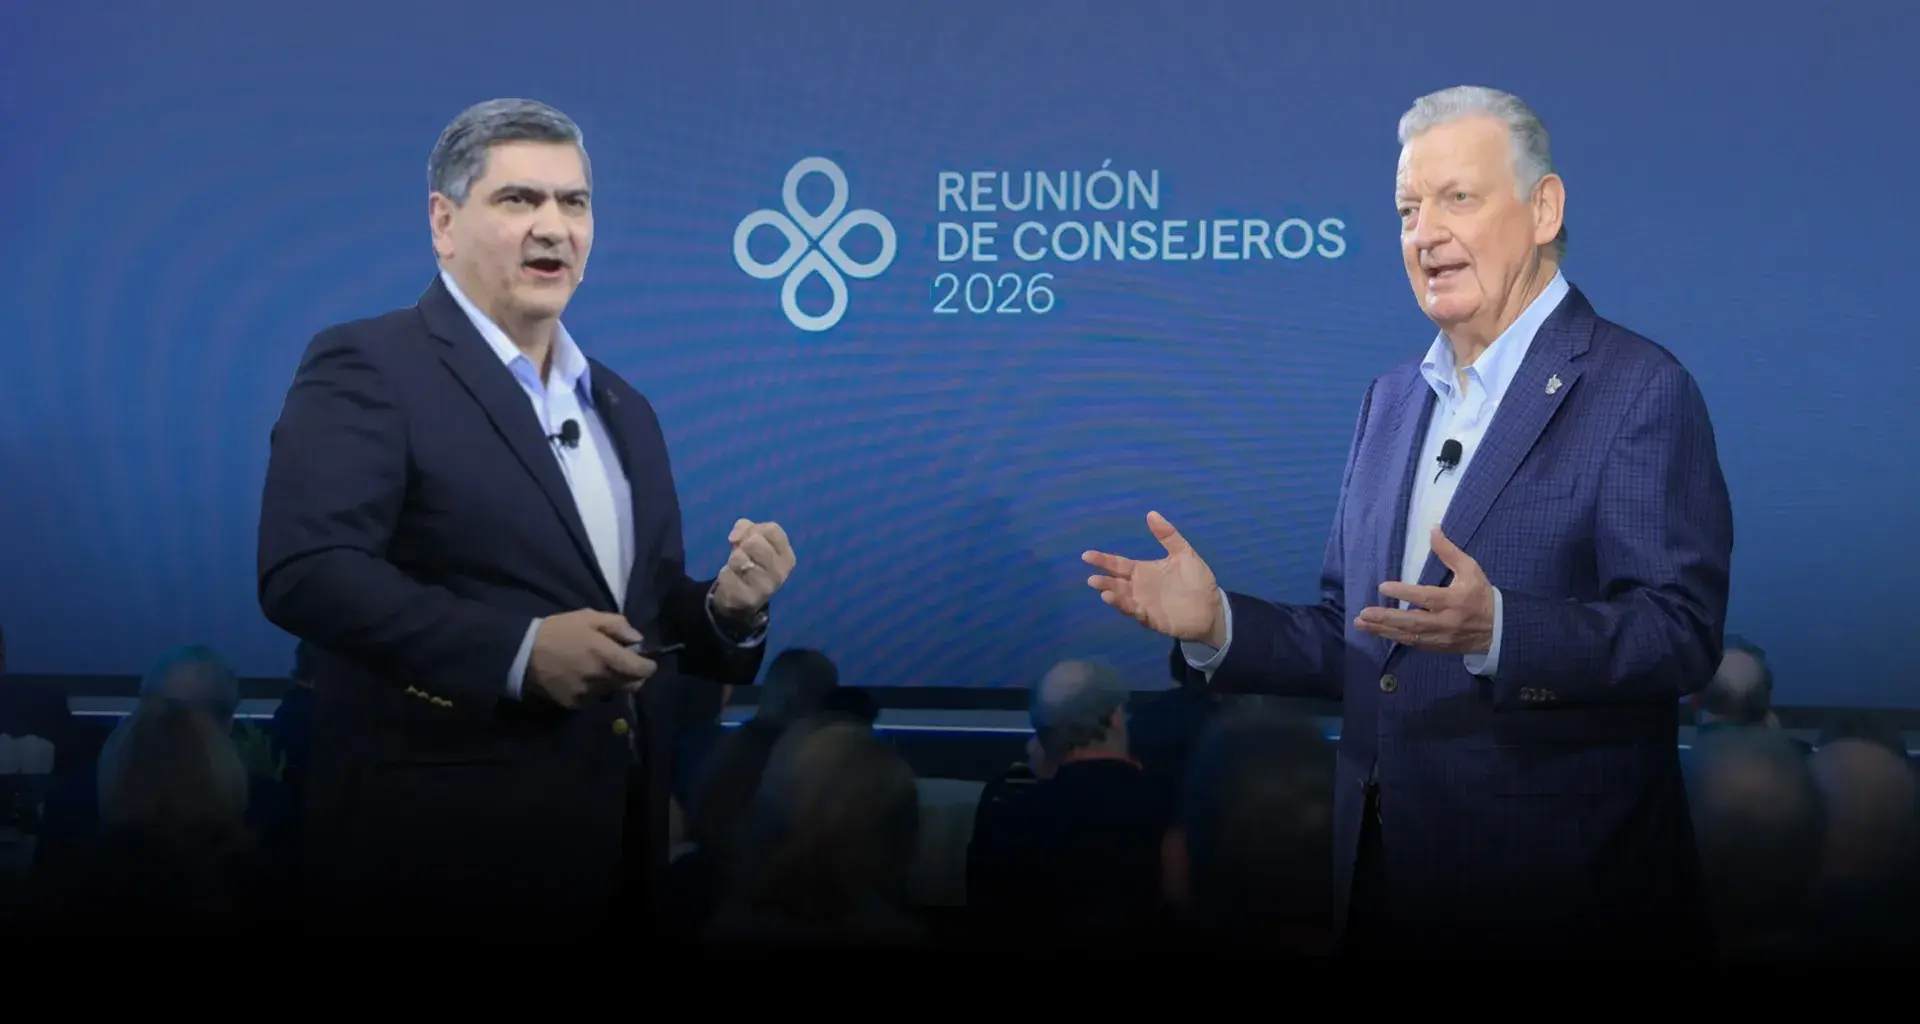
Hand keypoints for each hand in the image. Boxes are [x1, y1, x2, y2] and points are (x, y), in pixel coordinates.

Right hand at [525, 609, 657, 708]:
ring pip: (613, 692)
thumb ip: (617, 626)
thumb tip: (637, 639)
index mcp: (607, 656)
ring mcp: (587, 694)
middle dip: (634, 675)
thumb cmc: (558, 630)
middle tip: (624, 664)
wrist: (522, 653)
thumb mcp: (588, 617)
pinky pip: (594, 699)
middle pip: (632, 685)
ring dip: (613, 682)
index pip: (642, 671)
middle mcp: (601, 679)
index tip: (646, 661)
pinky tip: (583, 677)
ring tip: (600, 669)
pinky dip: (595, 690)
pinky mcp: (574, 704)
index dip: (648, 666)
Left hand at [712, 519, 794, 618]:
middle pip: (754, 542)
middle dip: (742, 546)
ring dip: (732, 561)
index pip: (772, 530)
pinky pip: (728, 575)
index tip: (747, 539)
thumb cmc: (751, 561)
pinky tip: (733, 581)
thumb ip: (746, 527)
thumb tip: (734, 537)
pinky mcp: (749, 598)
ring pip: (739, 558)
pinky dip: (726, 575)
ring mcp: (766, 587)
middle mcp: (781, 572)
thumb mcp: (752, 539)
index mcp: (786, 556)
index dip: (754, 529)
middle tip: (743, 556)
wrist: (743, 598)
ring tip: (738, 569)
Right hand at [1083, 511, 1224, 645]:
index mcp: (1143, 571)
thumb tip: (1151, 513)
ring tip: (1104, 592)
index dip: (1103, 560)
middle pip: (1117, 583)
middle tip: (1092, 578)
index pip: (1119, 564)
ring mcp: (1144, 604)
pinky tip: (1121, 603)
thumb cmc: (1196, 581)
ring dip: (1113, 596)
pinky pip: (1137, 613)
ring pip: (1123, 599)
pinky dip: (1128, 608)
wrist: (1212, 607)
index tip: (1087, 555)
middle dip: (1104, 581)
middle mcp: (1139, 588)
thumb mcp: (1184, 554)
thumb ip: (1168, 536)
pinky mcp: (1153, 619)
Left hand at [1356, 527, 1493, 653]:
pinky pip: (1413, 644)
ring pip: (1409, 636)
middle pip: (1412, 622)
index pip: (1425, 597)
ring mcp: (1441, 637)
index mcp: (1454, 600)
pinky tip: (1378, 633)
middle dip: (1386, 618)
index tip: (1382, 587)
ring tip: (1361, 624)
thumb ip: (1449, 552)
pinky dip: (1395, 638)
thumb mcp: (1471, 569)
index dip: (1404, 593)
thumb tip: (1433, 528)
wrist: (1500, 629)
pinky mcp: (1438, 647)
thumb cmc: (1481, 595)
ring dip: (1383, 631)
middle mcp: (1445, 621)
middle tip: (1363, 614)